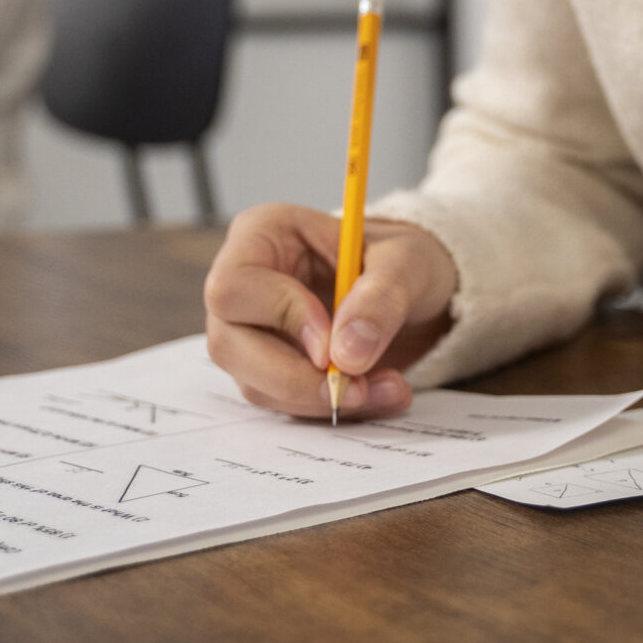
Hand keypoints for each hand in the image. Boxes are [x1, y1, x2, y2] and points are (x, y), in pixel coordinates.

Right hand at [203, 203, 457, 418]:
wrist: (414, 290)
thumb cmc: (400, 259)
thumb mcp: (406, 262)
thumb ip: (380, 298)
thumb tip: (347, 354)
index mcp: (262, 234)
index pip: (235, 286)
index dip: (280, 319)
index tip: (333, 345)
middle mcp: (244, 283)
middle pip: (228, 344)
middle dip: (295, 378)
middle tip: (358, 387)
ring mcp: (249, 331)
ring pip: (254, 382)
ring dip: (320, 399)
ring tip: (388, 388)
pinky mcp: (268, 368)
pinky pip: (282, 402)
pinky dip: (330, 408)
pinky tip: (378, 394)